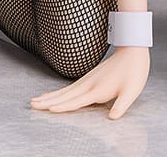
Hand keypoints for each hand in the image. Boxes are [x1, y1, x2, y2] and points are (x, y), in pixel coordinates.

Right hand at [30, 46, 149, 119]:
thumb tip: (113, 118)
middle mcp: (89, 84)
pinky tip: (54, 95)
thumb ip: (121, 105)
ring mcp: (88, 80)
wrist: (132, 49)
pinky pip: (70, 87)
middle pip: (65, 95)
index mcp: (98, 90)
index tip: (49, 109)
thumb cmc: (134, 71)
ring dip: (50, 96)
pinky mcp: (89, 77)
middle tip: (32, 104)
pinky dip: (59, 92)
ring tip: (36, 100)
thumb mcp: (132, 91)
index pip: (77, 101)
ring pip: (65, 90)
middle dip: (48, 101)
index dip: (63, 106)